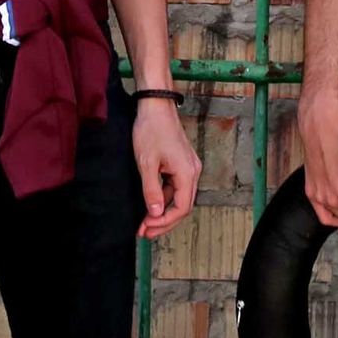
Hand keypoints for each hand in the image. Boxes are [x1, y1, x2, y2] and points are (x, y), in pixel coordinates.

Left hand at [133, 99, 201, 240]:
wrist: (155, 105)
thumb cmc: (151, 130)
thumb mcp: (146, 163)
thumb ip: (151, 191)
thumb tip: (155, 214)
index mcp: (187, 173)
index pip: (181, 208)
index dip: (164, 222)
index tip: (146, 227)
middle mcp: (192, 172)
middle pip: (182, 206)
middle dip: (164, 222)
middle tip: (145, 233)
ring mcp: (188, 167)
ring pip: (178, 197)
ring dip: (162, 211)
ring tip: (144, 223)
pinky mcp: (181, 162)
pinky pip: (174, 186)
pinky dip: (163, 197)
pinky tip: (150, 204)